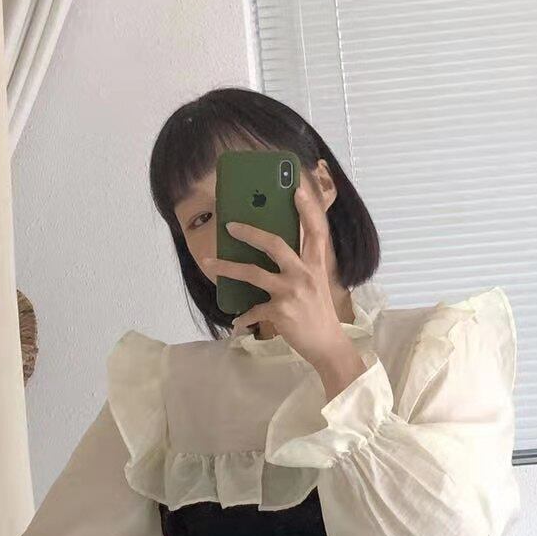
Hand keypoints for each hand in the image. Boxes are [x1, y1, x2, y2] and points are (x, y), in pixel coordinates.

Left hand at [200, 185, 356, 373]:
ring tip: (209, 262)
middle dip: (250, 232)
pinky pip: (254, 309)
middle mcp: (304, 274)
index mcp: (315, 264)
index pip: (315, 231)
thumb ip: (300, 265)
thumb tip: (275, 249)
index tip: (296, 190)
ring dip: (227, 267)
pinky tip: (237, 322)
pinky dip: (244, 316)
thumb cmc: (318, 312)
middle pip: (275, 244)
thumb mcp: (315, 283)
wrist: (327, 345)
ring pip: (253, 273)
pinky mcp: (280, 312)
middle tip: (230, 225)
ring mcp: (292, 292)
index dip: (307, 209)